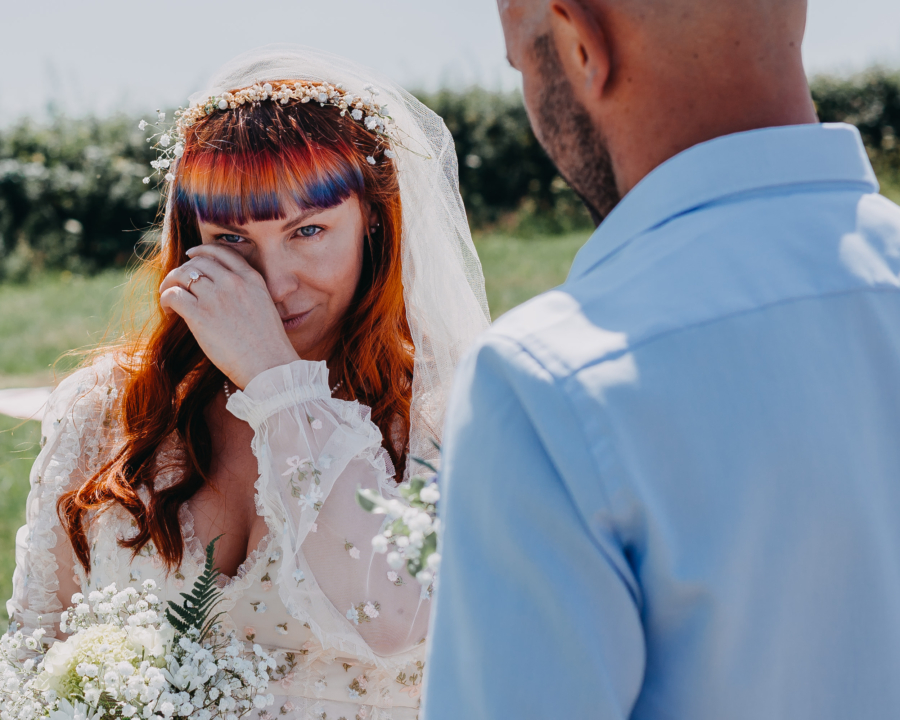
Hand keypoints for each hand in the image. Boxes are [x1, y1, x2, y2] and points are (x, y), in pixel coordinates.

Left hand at [159, 245, 299, 388]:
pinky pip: (173, 295)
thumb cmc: (269, 345)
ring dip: (169, 283)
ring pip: (181, 275)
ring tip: (167, 296)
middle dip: (182, 270)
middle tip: (176, 283)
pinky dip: (166, 299)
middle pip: (197, 262)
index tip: (191, 255)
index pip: (222, 252)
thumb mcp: (265, 307)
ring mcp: (215, 297)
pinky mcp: (200, 315)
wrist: (269, 364)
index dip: (202, 251)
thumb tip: (224, 295)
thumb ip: (247, 294)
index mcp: (251, 279)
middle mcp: (233, 282)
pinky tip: (169, 311)